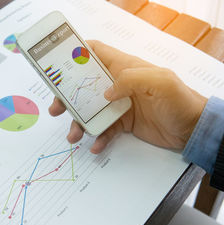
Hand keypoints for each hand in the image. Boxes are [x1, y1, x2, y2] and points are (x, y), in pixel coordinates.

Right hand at [49, 40, 206, 152]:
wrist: (193, 130)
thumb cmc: (181, 101)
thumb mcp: (160, 82)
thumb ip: (130, 79)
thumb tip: (106, 93)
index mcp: (124, 68)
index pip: (96, 53)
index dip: (76, 55)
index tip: (57, 66)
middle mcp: (118, 85)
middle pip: (84, 86)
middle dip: (67, 97)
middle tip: (56, 109)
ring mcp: (118, 105)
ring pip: (90, 111)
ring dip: (78, 123)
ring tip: (73, 136)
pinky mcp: (122, 123)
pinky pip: (104, 130)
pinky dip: (98, 138)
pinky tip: (96, 146)